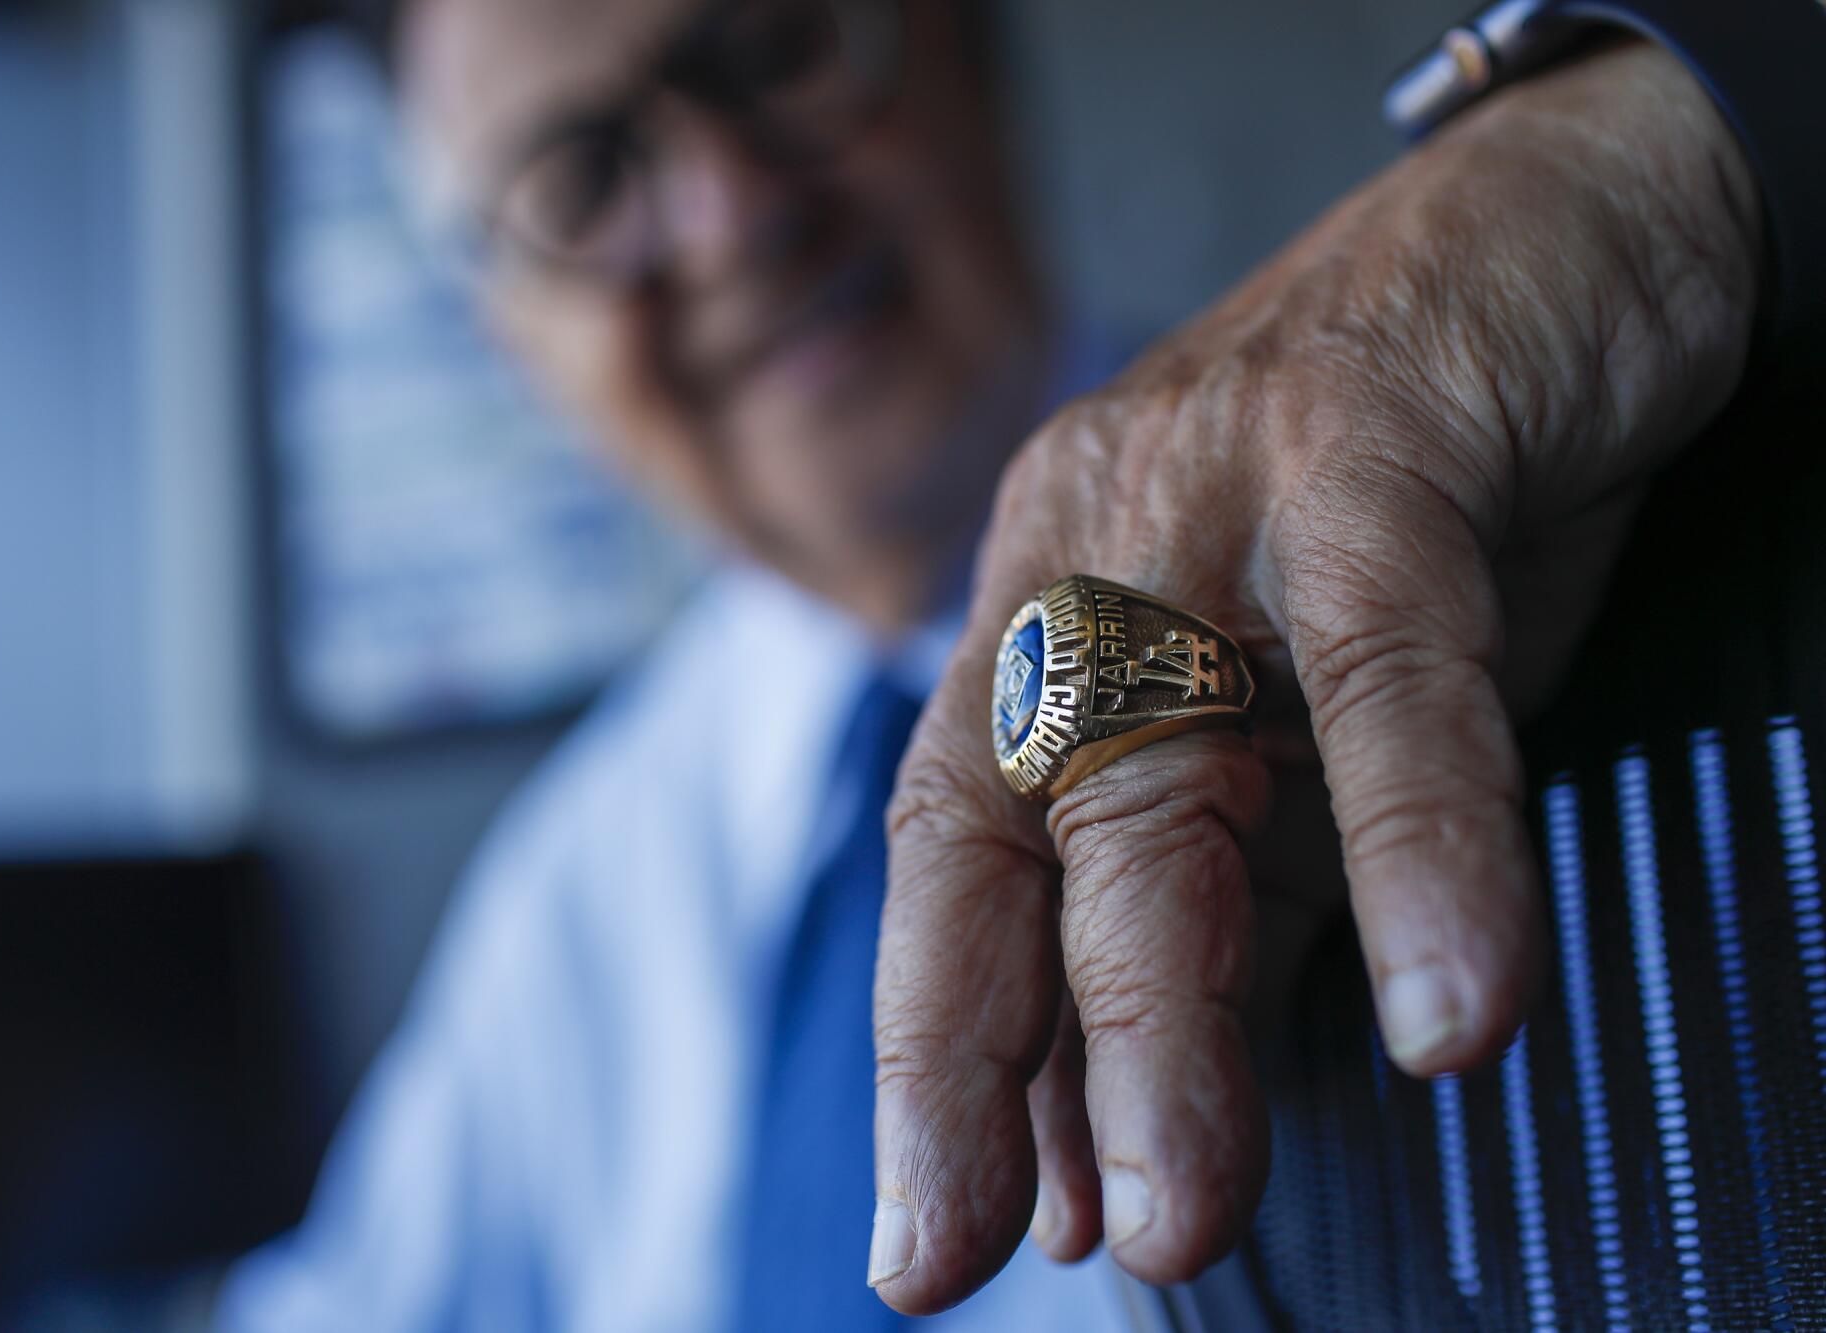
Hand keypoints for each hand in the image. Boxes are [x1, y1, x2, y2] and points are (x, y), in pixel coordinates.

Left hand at [868, 41, 1761, 1309]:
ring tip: (1180, 1211)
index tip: (940, 1244)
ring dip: (1170, 1021)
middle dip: (1027, 1073)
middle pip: (1024, 850)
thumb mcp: (1279, 720)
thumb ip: (1207, 896)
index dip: (940, 1060)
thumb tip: (1119, 1126)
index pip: (953, 867)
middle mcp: (1080, 571)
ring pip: (1163, 782)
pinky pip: (1387, 671)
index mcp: (1041, 635)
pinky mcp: (1363, 451)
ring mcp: (1202, 502)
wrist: (1534, 236)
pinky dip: (1418, 848)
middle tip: (1066, 1260)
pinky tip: (1449, 1007)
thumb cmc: (1393, 502)